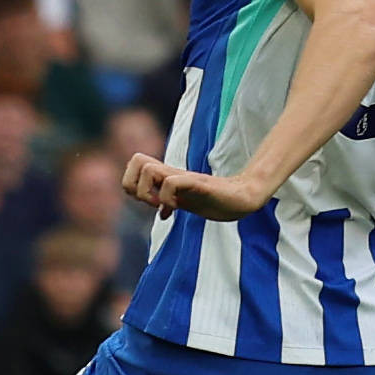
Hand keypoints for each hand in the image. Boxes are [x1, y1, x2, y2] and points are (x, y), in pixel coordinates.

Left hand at [122, 152, 267, 220]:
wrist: (242, 198)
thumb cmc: (217, 199)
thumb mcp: (188, 203)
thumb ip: (173, 203)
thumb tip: (162, 214)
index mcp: (167, 176)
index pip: (135, 164)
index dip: (132, 183)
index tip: (146, 201)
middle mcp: (172, 173)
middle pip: (136, 160)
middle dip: (134, 185)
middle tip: (150, 202)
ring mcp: (184, 177)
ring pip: (148, 169)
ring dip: (148, 192)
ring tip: (162, 205)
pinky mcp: (197, 183)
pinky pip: (171, 183)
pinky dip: (166, 198)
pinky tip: (176, 208)